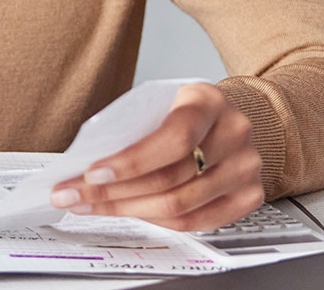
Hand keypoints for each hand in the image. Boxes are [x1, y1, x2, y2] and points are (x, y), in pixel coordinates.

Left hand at [48, 82, 263, 231]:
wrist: (228, 119)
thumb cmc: (183, 111)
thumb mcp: (160, 103)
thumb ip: (133, 129)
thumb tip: (83, 166)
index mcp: (208, 101)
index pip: (173, 139)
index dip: (130, 162)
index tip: (90, 174)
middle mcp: (234, 134)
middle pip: (171, 179)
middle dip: (112, 193)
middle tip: (74, 195)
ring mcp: (247, 168)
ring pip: (180, 206)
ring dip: (127, 210)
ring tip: (91, 206)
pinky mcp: (249, 196)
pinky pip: (196, 222)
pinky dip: (156, 221)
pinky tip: (129, 212)